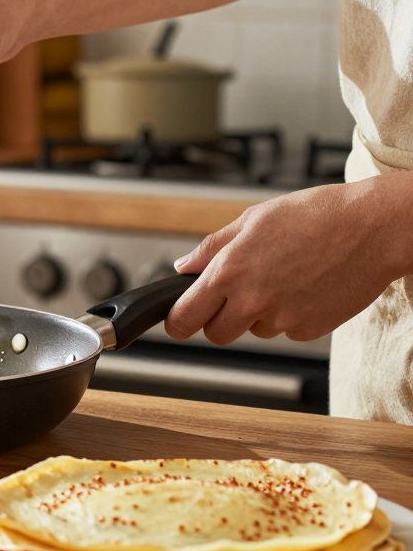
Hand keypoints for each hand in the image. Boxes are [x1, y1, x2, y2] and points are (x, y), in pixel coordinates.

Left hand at [165, 174, 412, 343]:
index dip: (177, 322)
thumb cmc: (315, 216)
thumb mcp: (252, 220)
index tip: (177, 321)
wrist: (372, 229)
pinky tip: (304, 286)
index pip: (185, 317)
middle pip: (216, 334)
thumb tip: (182, 267)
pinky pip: (286, 331)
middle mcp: (252, 301)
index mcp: (229, 273)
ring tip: (283, 277)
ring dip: (259, 314)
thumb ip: (211, 248)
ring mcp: (282, 320)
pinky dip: (289, 315)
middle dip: (218, 319)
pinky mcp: (309, 330)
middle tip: (234, 296)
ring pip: (254, 331)